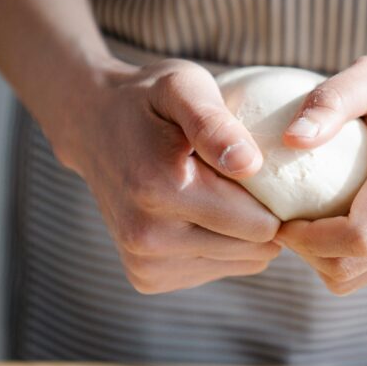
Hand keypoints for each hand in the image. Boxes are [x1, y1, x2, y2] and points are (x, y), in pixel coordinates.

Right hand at [59, 58, 281, 293]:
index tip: (259, 166)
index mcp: (160, 190)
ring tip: (213, 192)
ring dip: (240, 232)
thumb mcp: (183, 86)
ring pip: (242, 263)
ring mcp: (144, 265)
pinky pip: (217, 270)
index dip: (274, 195)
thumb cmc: (149, 101)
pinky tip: (196, 212)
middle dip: (259, 214)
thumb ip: (215, 122)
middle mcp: (147, 238)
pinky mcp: (146, 279)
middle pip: (256, 249)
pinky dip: (219, 245)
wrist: (92, 127)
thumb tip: (249, 164)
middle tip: (236, 177)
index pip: (262, 224)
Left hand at [277, 49, 366, 294]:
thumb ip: (331, 99)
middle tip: (284, 224)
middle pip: (356, 265)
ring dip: (326, 260)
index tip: (281, 219)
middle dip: (309, 254)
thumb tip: (290, 139)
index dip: (309, 240)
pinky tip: (338, 220)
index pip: (360, 235)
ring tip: (307, 223)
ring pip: (365, 276)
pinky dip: (351, 256)